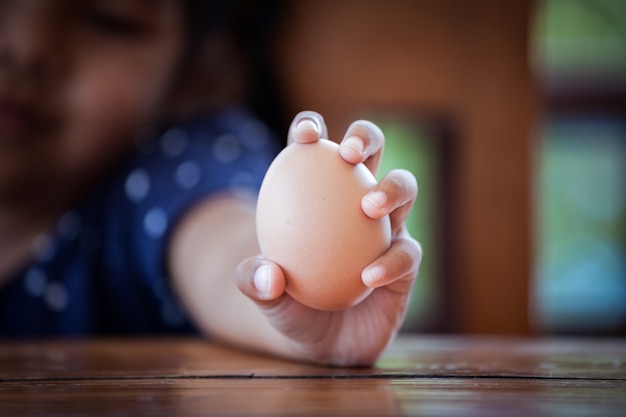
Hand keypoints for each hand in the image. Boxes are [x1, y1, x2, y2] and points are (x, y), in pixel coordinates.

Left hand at [236, 111, 421, 366]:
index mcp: (319, 195)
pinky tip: (368, 276)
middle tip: (349, 155)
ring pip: (403, 189)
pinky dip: (390, 262)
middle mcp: (356, 201)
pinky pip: (407, 252)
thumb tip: (268, 273)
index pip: (315, 150)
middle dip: (364, 138)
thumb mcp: (265, 299)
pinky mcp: (407, 259)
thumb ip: (255, 283)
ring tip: (370, 206)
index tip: (306, 135)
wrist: (325, 342)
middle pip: (370, 151)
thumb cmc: (292, 308)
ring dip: (391, 189)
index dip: (312, 128)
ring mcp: (386, 227)